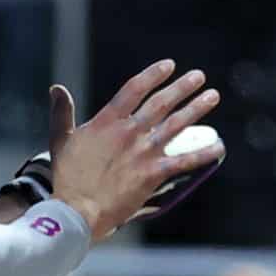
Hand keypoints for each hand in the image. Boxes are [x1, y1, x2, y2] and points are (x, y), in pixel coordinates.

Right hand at [51, 61, 222, 241]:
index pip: (134, 89)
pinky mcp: (154, 174)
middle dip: (182, 87)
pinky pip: (185, 161)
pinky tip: (219, 146)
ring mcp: (144, 152)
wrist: (77, 210)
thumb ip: (62, 113)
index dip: (153, 75)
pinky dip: (203, 153)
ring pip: (177, 125)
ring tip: (213, 96)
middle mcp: (130, 132)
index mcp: (107, 121)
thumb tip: (57, 88)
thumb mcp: (60, 140)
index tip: (169, 66)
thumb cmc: (67, 177)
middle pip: (161, 103)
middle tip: (199, 76)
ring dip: (196, 109)